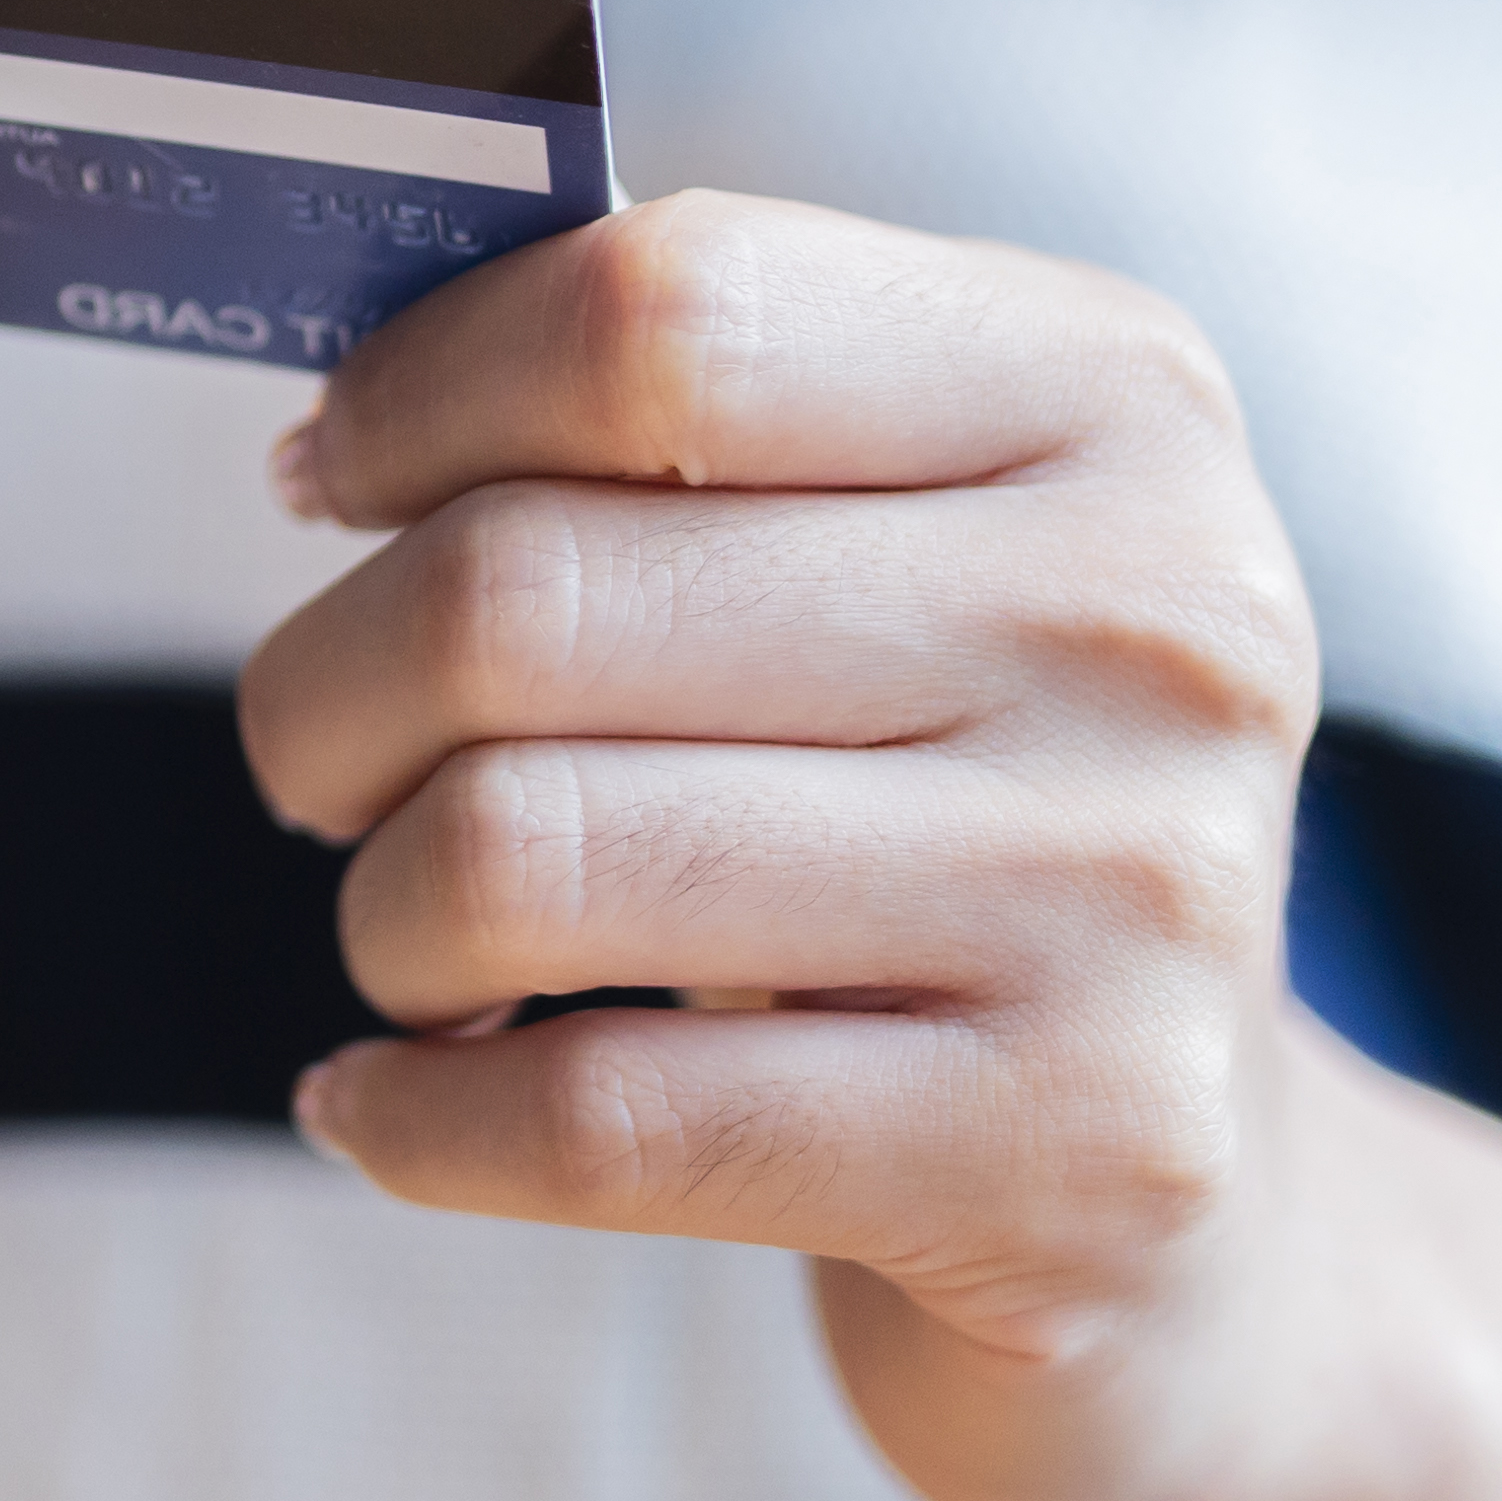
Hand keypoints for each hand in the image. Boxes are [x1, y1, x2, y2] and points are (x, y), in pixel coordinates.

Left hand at [238, 193, 1385, 1500]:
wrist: (1177, 1185)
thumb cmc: (941, 802)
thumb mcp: (886, 548)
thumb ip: (664, 425)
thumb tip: (336, 430)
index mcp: (1111, 394)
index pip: (663, 315)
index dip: (423, 394)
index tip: (331, 476)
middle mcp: (1156, 621)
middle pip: (527, 592)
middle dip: (330, 690)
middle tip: (324, 761)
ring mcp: (1132, 897)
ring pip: (517, 859)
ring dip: (384, 917)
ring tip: (419, 941)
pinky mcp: (1069, 1156)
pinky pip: (589, 1119)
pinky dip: (411, 1115)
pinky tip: (390, 1102)